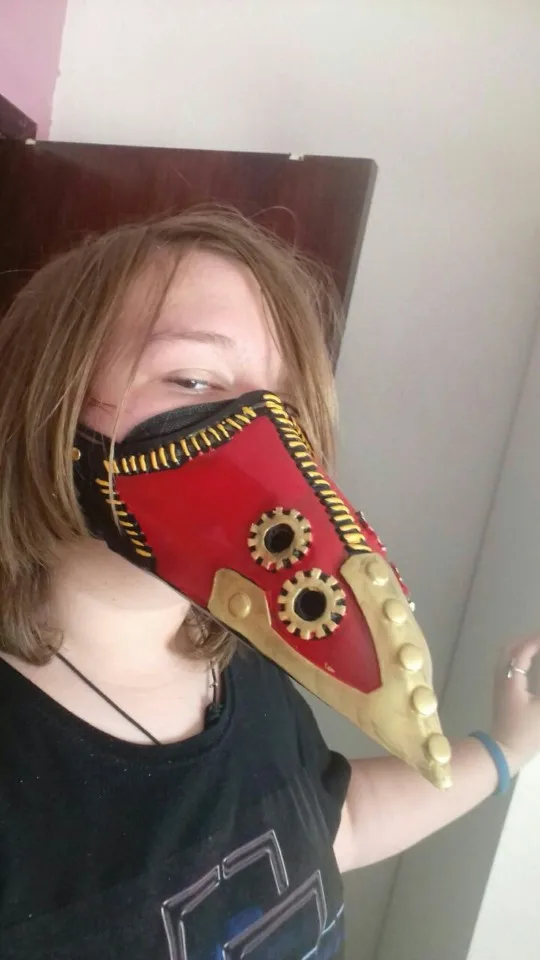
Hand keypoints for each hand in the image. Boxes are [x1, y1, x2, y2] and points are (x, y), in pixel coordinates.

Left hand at [491, 636, 539, 774]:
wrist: (505, 750)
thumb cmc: (526, 732)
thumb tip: (538, 675)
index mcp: (511, 680)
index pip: (522, 652)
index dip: (535, 642)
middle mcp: (502, 677)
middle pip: (509, 648)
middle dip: (526, 640)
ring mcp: (499, 683)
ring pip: (505, 655)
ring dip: (521, 646)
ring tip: (538, 645)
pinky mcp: (501, 691)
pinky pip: (506, 664)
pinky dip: (517, 655)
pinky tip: (529, 660)